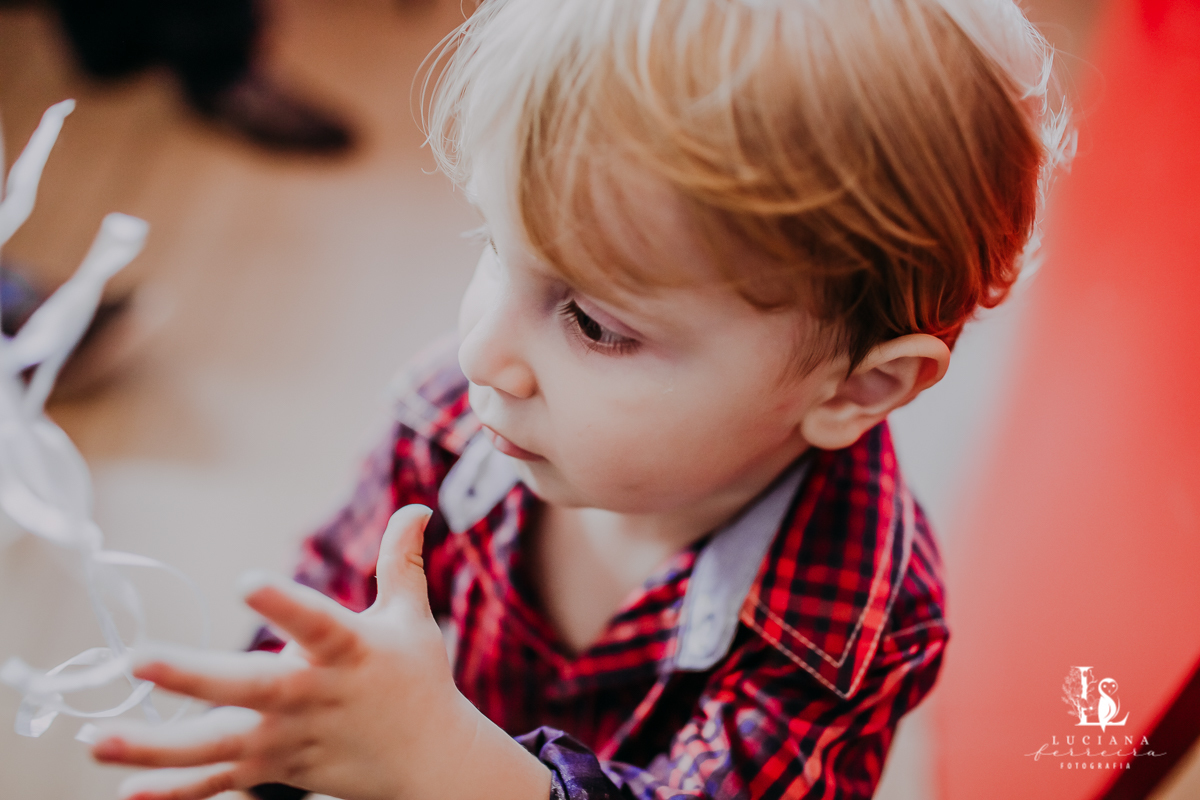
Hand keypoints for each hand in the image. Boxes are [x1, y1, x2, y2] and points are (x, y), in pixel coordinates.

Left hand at [91, 505, 549, 799]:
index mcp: (349, 650)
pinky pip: (218, 783)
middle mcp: (313, 696)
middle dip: (192, 676)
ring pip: (218, 744)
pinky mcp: (275, 768)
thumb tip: (418, 506)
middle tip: (137, 659)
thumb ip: (401, 561)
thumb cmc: (416, 681)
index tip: (247, 582)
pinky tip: (129, 790)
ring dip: (155, 746)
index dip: (283, 604)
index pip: (316, 623)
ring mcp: (288, 738)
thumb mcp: (412, 618)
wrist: (431, 766)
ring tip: (96, 739)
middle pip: (249, 688)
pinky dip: (176, 791)